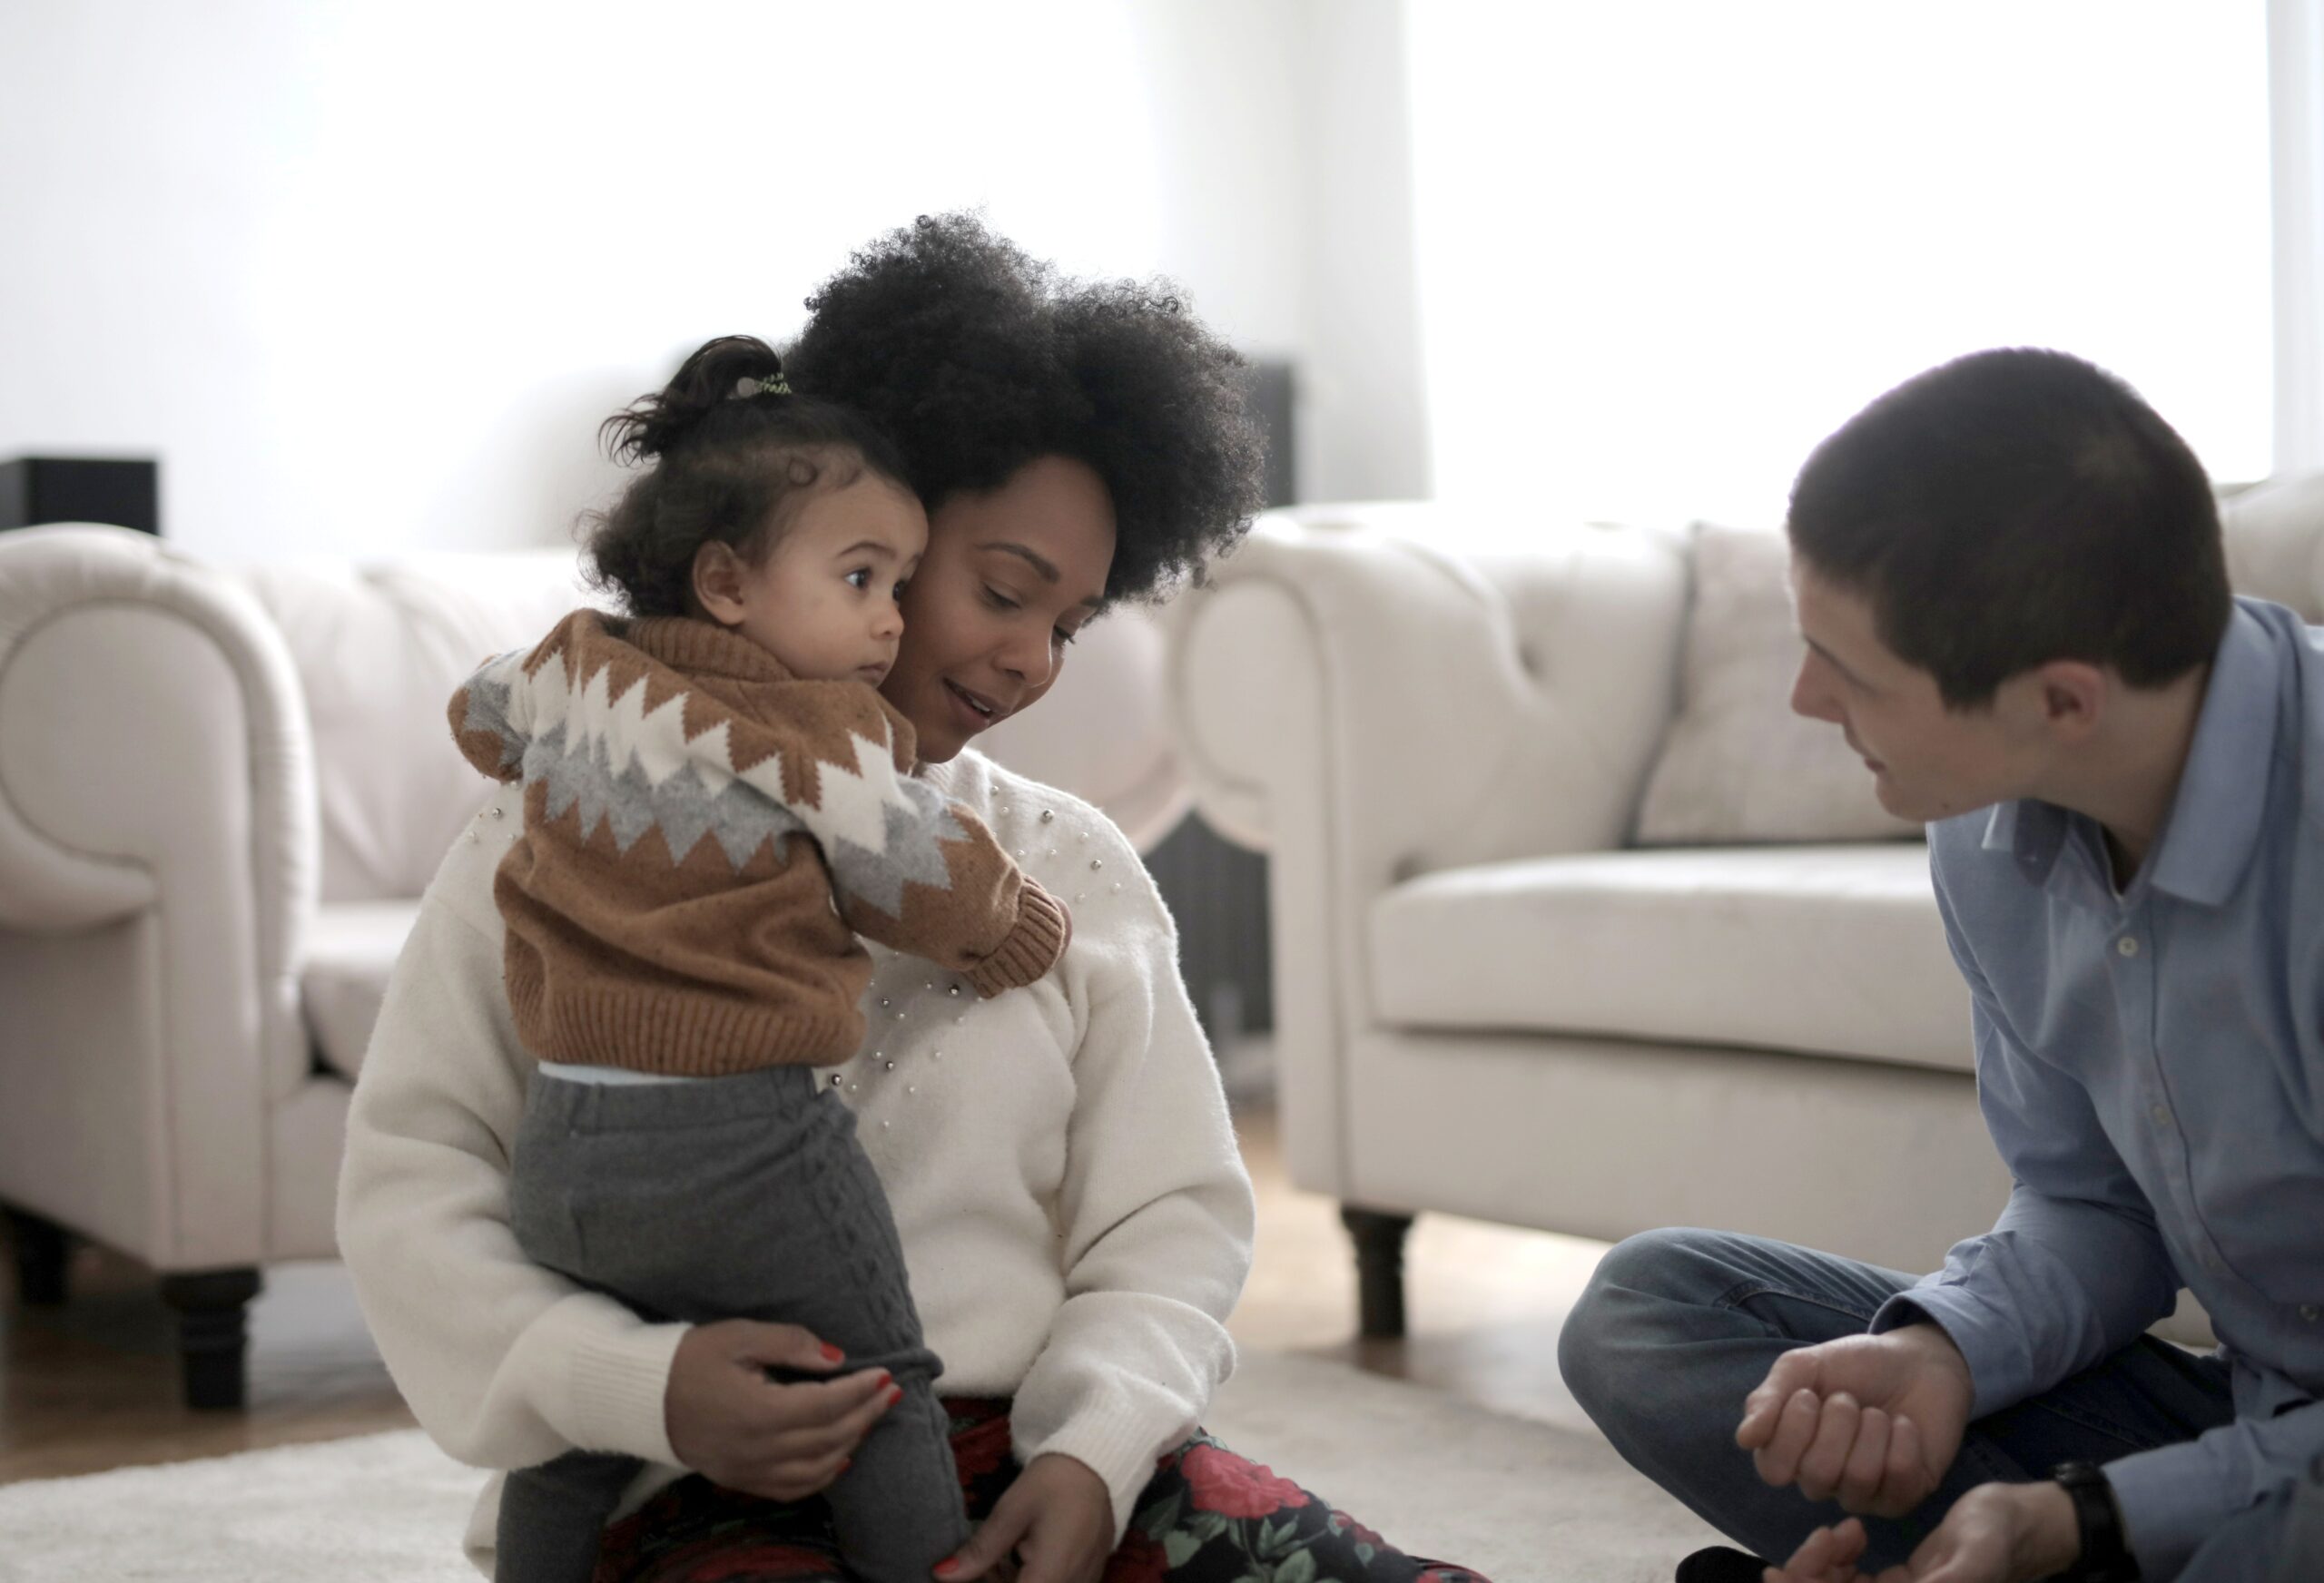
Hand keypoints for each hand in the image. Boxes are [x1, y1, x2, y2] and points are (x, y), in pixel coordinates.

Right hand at [664, 1320, 899, 1500]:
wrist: (640, 1397)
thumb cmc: (690, 1358)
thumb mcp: (739, 1336)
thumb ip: (791, 1343)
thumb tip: (838, 1358)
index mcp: (758, 1411)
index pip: (826, 1404)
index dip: (861, 1391)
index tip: (886, 1375)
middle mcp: (758, 1448)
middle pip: (829, 1437)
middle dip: (866, 1414)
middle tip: (891, 1393)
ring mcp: (748, 1470)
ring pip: (816, 1468)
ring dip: (851, 1443)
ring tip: (870, 1417)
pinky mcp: (740, 1480)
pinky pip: (792, 1488)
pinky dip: (823, 1475)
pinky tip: (840, 1457)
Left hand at [936, 1453, 1112, 1582]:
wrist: (1099, 1462)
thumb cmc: (1053, 1482)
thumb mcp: (1011, 1512)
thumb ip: (979, 1551)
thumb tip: (941, 1575)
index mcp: (1050, 1576)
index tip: (976, 1572)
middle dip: (997, 1582)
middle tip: (982, 1561)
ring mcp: (1083, 1582)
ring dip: (1012, 1580)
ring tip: (999, 1553)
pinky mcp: (1088, 1575)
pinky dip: (1032, 1576)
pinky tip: (1021, 1553)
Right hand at [1735, 1323, 1975, 1517]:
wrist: (1918, 1361)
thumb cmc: (1854, 1366)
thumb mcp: (1803, 1367)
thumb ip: (1768, 1399)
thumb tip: (1744, 1439)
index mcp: (1790, 1452)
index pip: (1773, 1470)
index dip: (1790, 1432)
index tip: (1807, 1395)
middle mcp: (1822, 1480)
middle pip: (1817, 1476)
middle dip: (1837, 1423)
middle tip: (1849, 1399)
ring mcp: (1864, 1492)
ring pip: (1858, 1477)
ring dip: (1871, 1428)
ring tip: (1877, 1412)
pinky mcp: (1904, 1494)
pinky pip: (1898, 1478)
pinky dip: (1903, 1439)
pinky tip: (1904, 1427)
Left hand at [1765, 1480, 2077, 1582]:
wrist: (2023, 1524)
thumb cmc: (2002, 1537)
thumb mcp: (1973, 1558)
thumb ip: (1946, 1580)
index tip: (1781, 1573)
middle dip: (1810, 1578)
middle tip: (1814, 1541)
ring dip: (1824, 1565)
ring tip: (1842, 1532)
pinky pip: (1853, 1580)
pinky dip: (1840, 1558)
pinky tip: (1851, 1533)